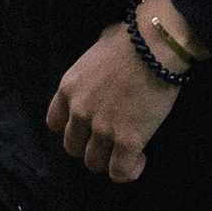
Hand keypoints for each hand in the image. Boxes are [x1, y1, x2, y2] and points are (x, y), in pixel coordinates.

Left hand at [46, 21, 183, 182]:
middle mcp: (80, 112)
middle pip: (72, 147)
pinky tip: (138, 161)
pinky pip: (119, 172)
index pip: (55, 123)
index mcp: (69, 88)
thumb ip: (95, 63)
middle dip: (89, 146)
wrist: (156, 45)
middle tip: (109, 140)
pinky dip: (128, 172)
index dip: (72, 129)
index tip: (87, 127)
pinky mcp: (127, 141)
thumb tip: (106, 56)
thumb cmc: (132, 38)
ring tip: (126, 152)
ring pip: (94, 163)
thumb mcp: (99, 46)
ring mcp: (102, 129)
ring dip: (109, 160)